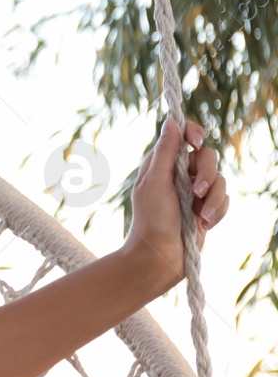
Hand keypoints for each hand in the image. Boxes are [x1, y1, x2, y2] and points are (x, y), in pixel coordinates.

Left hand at [125, 118, 228, 291]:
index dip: (193, 133)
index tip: (197, 141)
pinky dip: (217, 212)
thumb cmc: (152, 218)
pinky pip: (224, 200)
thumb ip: (165, 152)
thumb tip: (171, 121)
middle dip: (207, 174)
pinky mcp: (207, 208)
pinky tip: (204, 225)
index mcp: (162, 163)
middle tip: (198, 191)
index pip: (182, 137)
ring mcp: (195, 191)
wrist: (161, 255)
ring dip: (213, 199)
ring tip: (200, 217)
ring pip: (220, 179)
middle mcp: (180, 174)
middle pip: (207, 157)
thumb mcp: (155, 182)